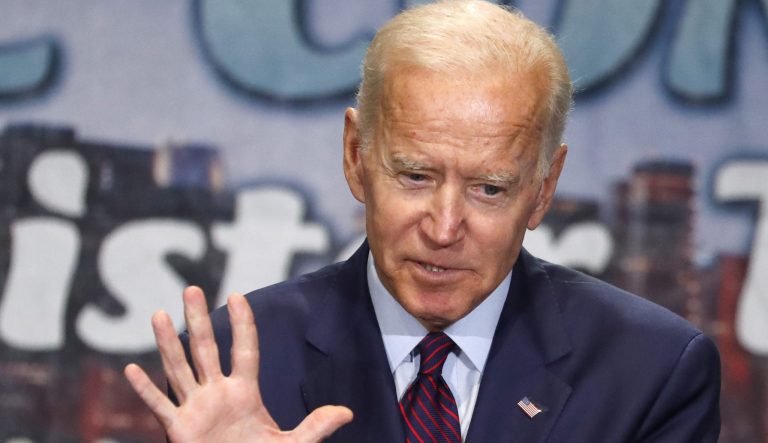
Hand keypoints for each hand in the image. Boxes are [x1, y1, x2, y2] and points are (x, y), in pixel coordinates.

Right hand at [124, 286, 352, 441]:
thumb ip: (316, 427)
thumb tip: (347, 414)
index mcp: (245, 392)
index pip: (244, 349)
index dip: (242, 324)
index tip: (237, 296)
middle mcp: (217, 393)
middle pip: (206, 349)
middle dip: (199, 319)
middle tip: (190, 288)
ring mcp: (196, 408)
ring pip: (179, 369)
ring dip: (167, 343)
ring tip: (159, 314)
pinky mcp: (179, 428)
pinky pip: (159, 405)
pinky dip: (145, 390)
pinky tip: (130, 369)